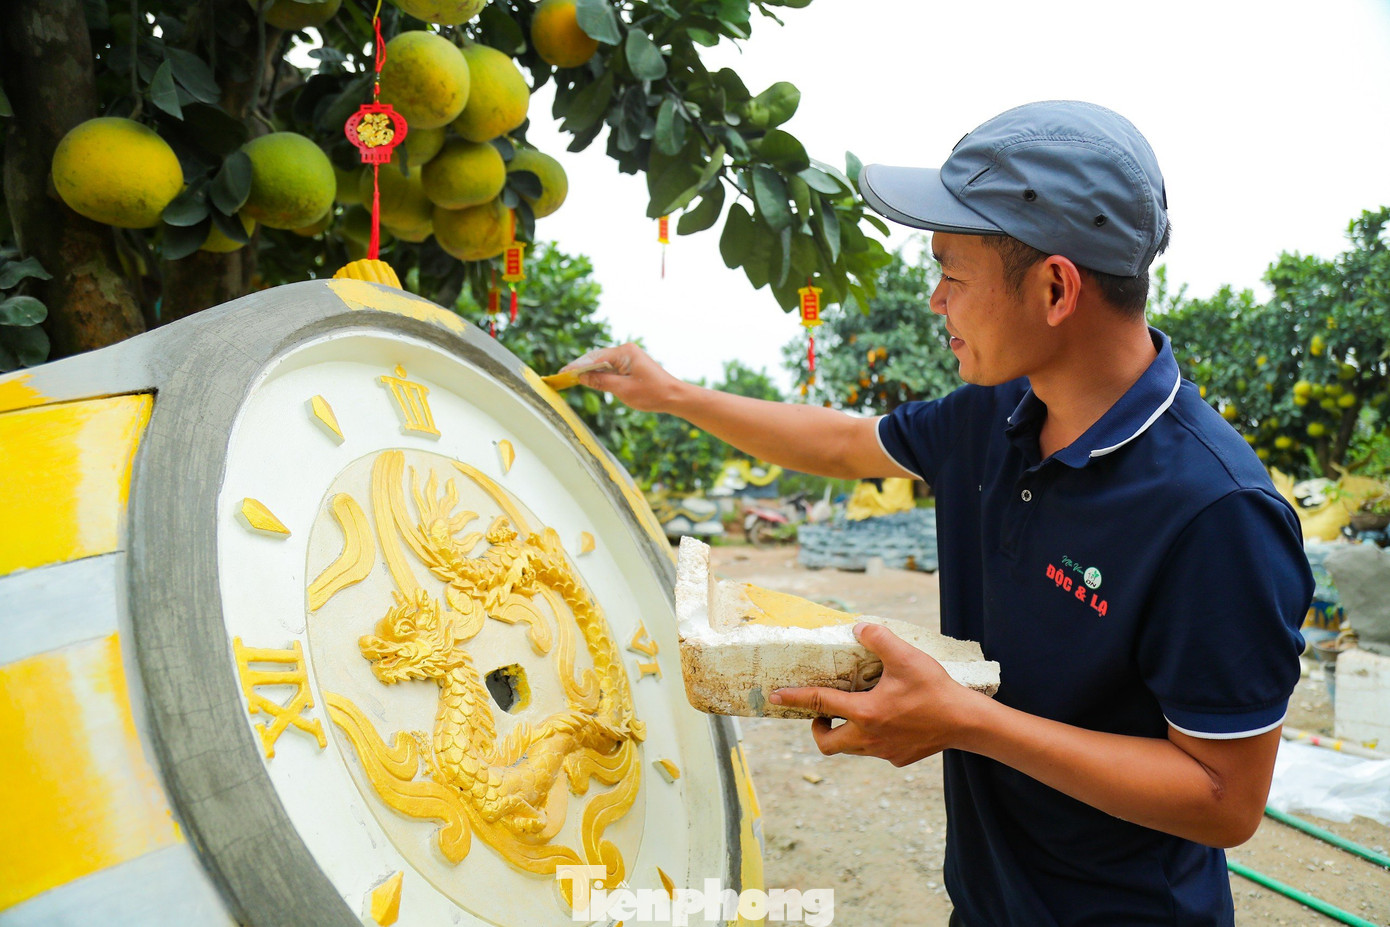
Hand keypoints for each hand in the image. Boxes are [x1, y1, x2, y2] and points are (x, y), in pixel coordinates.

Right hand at [560, 343, 685, 412]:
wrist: (674, 396)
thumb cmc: (652, 393)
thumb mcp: (623, 390)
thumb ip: (601, 382)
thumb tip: (582, 377)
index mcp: (625, 352)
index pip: (595, 358)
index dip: (577, 366)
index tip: (563, 372)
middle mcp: (626, 350)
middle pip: (596, 357)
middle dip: (580, 367)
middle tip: (562, 375)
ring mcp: (628, 357)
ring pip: (602, 362)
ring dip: (589, 370)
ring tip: (571, 377)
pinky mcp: (630, 364)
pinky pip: (610, 367)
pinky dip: (599, 373)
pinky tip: (589, 379)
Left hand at [769, 623, 984, 766]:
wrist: (967, 722)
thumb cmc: (935, 689)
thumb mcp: (906, 656)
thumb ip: (878, 638)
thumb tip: (858, 627)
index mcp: (865, 713)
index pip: (819, 703)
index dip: (794, 698)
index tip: (775, 695)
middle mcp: (869, 737)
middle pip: (827, 744)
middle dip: (818, 729)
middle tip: (824, 712)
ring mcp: (884, 752)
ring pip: (851, 748)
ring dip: (846, 733)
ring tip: (855, 711)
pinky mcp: (899, 759)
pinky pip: (876, 751)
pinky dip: (873, 737)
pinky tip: (889, 721)